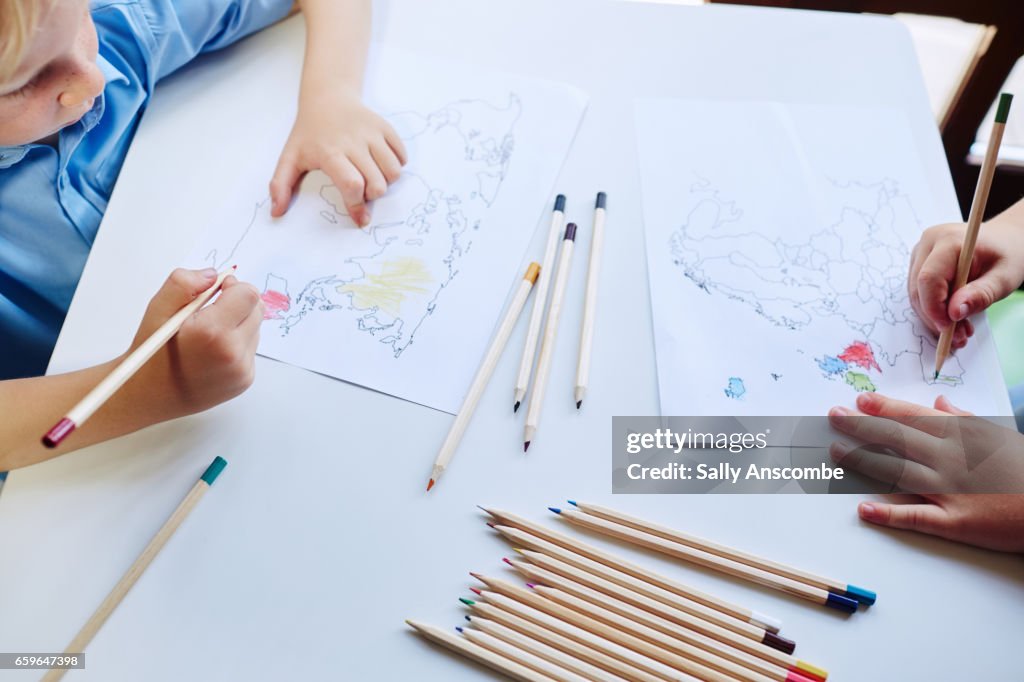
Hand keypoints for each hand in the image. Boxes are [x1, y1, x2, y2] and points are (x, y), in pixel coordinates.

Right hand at [125, 268, 261, 419]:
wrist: (150, 395)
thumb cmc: (153, 351)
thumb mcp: (158, 308)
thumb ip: (184, 283)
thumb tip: (214, 275)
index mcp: (212, 332)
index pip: (248, 294)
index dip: (232, 286)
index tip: (216, 291)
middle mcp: (233, 353)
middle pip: (257, 309)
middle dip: (237, 303)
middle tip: (211, 311)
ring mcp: (242, 370)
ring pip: (256, 328)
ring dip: (238, 323)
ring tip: (208, 336)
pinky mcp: (245, 380)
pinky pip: (251, 348)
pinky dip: (237, 343)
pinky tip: (212, 352)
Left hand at [269, 91, 406, 226]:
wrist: (327, 97)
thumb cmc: (309, 133)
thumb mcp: (290, 157)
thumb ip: (280, 185)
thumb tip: (275, 213)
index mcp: (329, 151)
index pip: (351, 184)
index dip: (357, 205)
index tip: (360, 219)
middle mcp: (353, 141)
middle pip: (376, 183)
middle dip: (372, 195)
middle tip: (361, 190)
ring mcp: (371, 133)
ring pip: (393, 171)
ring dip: (386, 182)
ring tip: (372, 177)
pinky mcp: (385, 127)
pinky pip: (401, 156)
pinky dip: (396, 165)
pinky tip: (381, 163)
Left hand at [829, 392, 1023, 552]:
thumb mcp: (1000, 436)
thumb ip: (966, 419)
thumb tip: (939, 401)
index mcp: (962, 436)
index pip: (914, 417)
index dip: (883, 408)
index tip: (858, 400)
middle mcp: (950, 459)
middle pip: (897, 440)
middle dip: (862, 426)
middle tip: (833, 417)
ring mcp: (949, 491)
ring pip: (896, 473)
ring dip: (863, 462)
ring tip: (835, 453)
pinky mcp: (954, 523)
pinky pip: (915, 517)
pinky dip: (887, 513)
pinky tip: (862, 509)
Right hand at [909, 216, 1023, 349]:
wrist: (1006, 240)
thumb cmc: (1008, 255)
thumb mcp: (1005, 278)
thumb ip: (981, 294)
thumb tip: (954, 313)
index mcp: (949, 240)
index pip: (928, 279)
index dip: (934, 308)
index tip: (950, 329)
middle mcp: (928, 243)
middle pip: (918, 289)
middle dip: (935, 318)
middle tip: (958, 338)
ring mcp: (920, 252)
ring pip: (916, 294)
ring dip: (934, 318)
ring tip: (960, 330)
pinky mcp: (919, 263)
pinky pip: (919, 292)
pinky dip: (934, 310)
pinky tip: (954, 318)